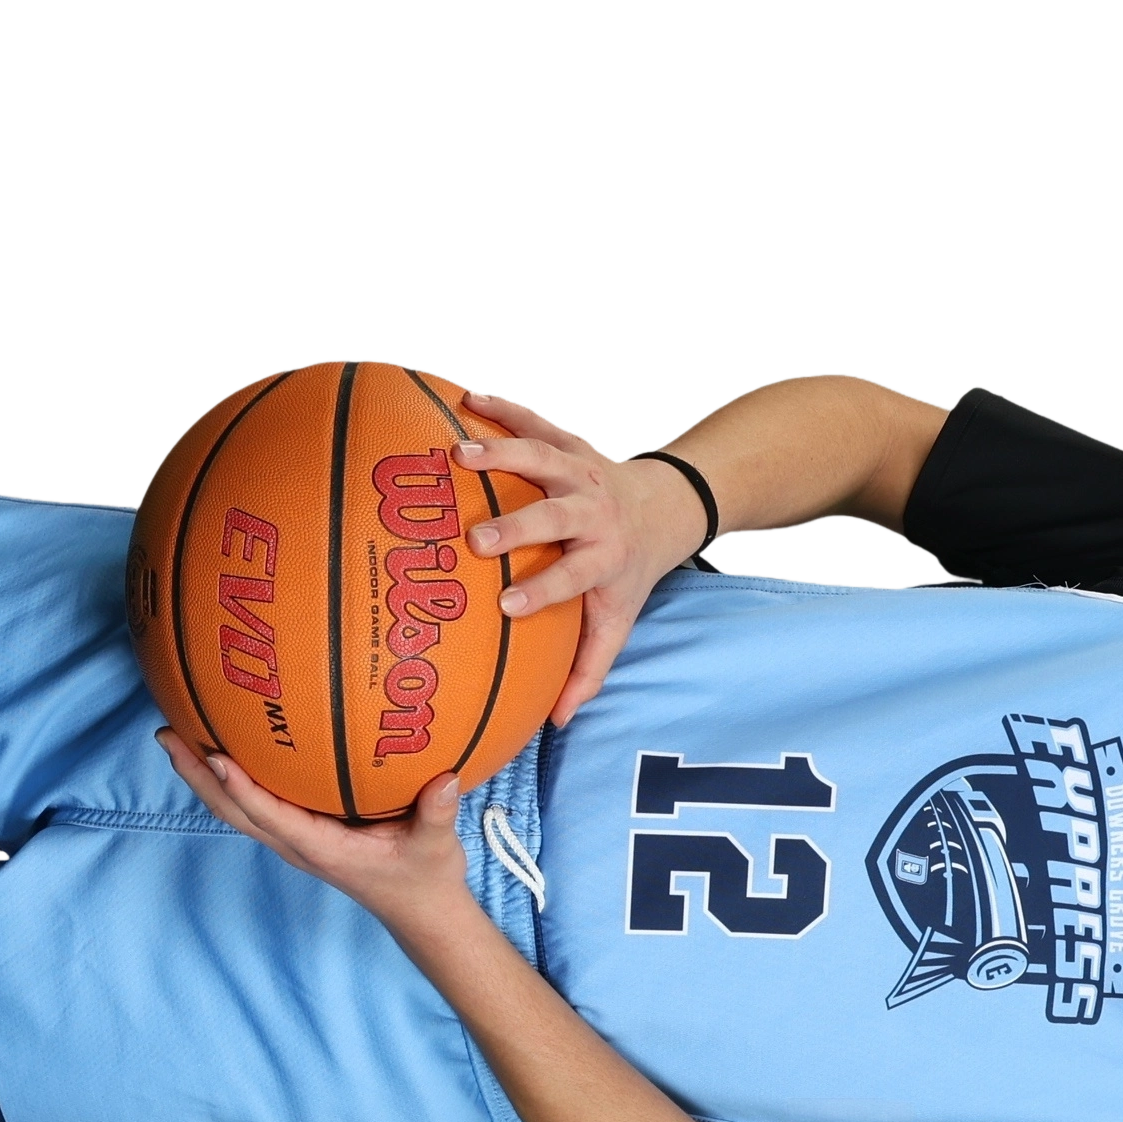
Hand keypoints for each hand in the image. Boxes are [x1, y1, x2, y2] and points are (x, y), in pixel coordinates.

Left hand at [156, 727, 475, 934]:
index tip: (216, 756)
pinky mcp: (300, 835)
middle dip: (197, 774)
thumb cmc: (424, 878)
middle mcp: (297, 846)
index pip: (270, 815)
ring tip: (177, 734)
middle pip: (233, 810)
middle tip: (168, 733)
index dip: (240, 788)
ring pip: (236, 809)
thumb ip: (437, 814)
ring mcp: (294, 842)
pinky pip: (255, 805)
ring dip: (203, 776)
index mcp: (321, 849)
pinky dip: (231, 779)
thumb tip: (444, 779)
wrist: (420, 912)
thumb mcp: (436, 847)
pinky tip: (224, 748)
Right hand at [450, 389, 708, 726]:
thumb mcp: (617, 621)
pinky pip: (533, 420)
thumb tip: (556, 722)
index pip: (574, 576)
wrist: (664, 507)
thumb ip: (588, 670)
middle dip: (518, 527)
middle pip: (556, 516)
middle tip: (478, 540)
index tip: (506, 607)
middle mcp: (593, 511)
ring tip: (458, 455)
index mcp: (604, 558)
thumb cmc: (627, 573)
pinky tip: (463, 399)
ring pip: (543, 457)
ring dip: (503, 453)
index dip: (543, 591)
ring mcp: (580, 471)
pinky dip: (500, 408)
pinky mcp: (567, 442)